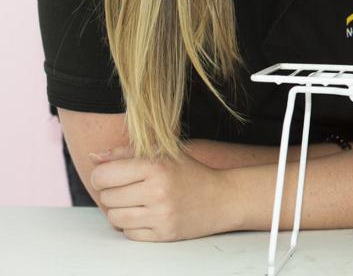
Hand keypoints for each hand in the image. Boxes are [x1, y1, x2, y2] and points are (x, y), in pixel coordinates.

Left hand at [89, 146, 235, 240]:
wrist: (223, 198)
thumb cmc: (190, 173)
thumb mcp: (164, 154)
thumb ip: (126, 152)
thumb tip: (94, 157)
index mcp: (156, 166)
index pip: (104, 175)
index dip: (102, 176)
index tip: (111, 176)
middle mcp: (157, 191)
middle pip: (107, 198)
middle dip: (112, 194)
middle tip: (128, 189)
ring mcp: (161, 215)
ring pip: (114, 217)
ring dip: (120, 211)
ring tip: (136, 203)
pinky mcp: (163, 234)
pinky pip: (129, 233)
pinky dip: (132, 226)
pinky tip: (146, 215)